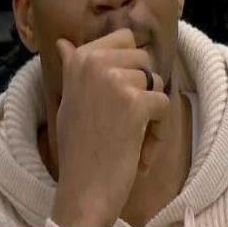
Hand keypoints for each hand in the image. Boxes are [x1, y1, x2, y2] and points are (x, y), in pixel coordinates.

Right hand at [51, 29, 170, 226]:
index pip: (125, 38)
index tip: (120, 93)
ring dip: (152, 110)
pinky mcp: (136, 101)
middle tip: (127, 118)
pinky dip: (159, 130)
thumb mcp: (69, 99)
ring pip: (156, 80)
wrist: (83, 188)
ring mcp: (115, 79)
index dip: (130, 65)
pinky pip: (164, 104)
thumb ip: (72, 67)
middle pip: (144, 58)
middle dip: (143, 86)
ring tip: (133, 136)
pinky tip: (141, 150)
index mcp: (79, 58)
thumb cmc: (78, 146)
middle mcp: (95, 61)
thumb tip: (63, 42)